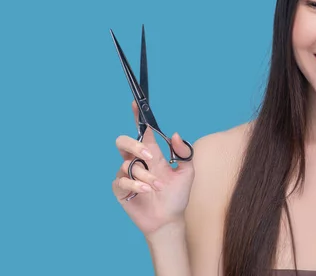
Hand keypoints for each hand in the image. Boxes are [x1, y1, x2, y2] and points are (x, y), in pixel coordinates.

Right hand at [112, 101, 194, 236]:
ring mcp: (127, 175)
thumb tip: (175, 134)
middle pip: (123, 142)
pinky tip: (146, 191)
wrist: (170, 219)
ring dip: (146, 175)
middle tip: (150, 156)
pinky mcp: (121, 190)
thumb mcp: (187, 172)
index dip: (137, 116)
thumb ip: (184, 152)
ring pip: (128, 165)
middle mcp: (137, 161)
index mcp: (152, 153)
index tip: (135, 103)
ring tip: (158, 187)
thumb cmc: (177, 195)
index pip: (142, 131)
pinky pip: (121, 181)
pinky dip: (136, 185)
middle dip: (135, 145)